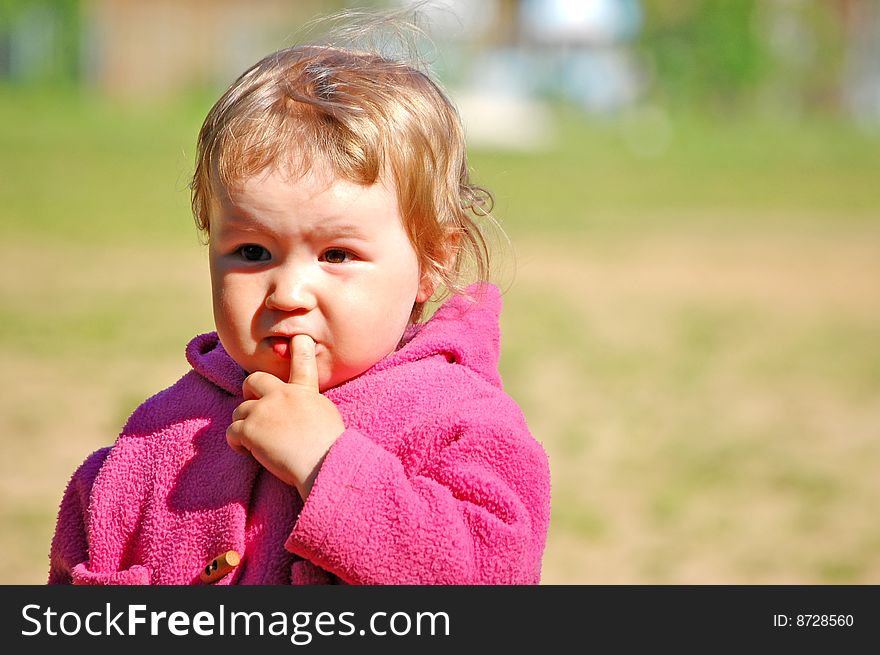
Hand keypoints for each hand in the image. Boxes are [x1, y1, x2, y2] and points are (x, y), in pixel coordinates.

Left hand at [226, 334, 344, 498]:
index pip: (302, 361)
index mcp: (303, 391)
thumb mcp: (325, 414)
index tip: (298, 338)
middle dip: (248, 392)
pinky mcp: (249, 429)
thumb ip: (308, 405)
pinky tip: (249, 452)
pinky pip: (232, 432)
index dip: (299, 348)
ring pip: (239, 412)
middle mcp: (281, 394)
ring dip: (244, 425)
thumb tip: (298, 411)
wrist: (322, 461)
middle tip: (254, 408)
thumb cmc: (329, 446)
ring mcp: (263, 410)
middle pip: (253, 380)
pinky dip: (237, 444)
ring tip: (256, 442)